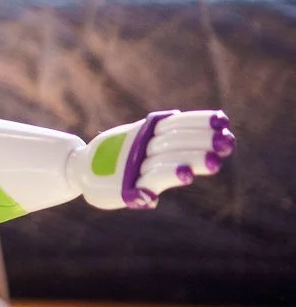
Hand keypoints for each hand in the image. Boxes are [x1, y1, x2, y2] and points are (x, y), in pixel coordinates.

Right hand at [72, 109, 234, 210]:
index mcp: (144, 133)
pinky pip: (151, 180)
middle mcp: (140, 145)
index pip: (175, 123)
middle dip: (203, 140)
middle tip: (228, 141)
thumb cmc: (113, 159)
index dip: (198, 121)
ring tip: (216, 161)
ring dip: (192, 158)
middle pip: (175, 139)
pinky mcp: (128, 187)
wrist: (78, 172)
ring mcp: (134, 165)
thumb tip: (182, 130)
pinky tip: (186, 175)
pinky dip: (168, 175)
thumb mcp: (135, 143)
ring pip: (167, 158)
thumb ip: (153, 136)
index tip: (222, 120)